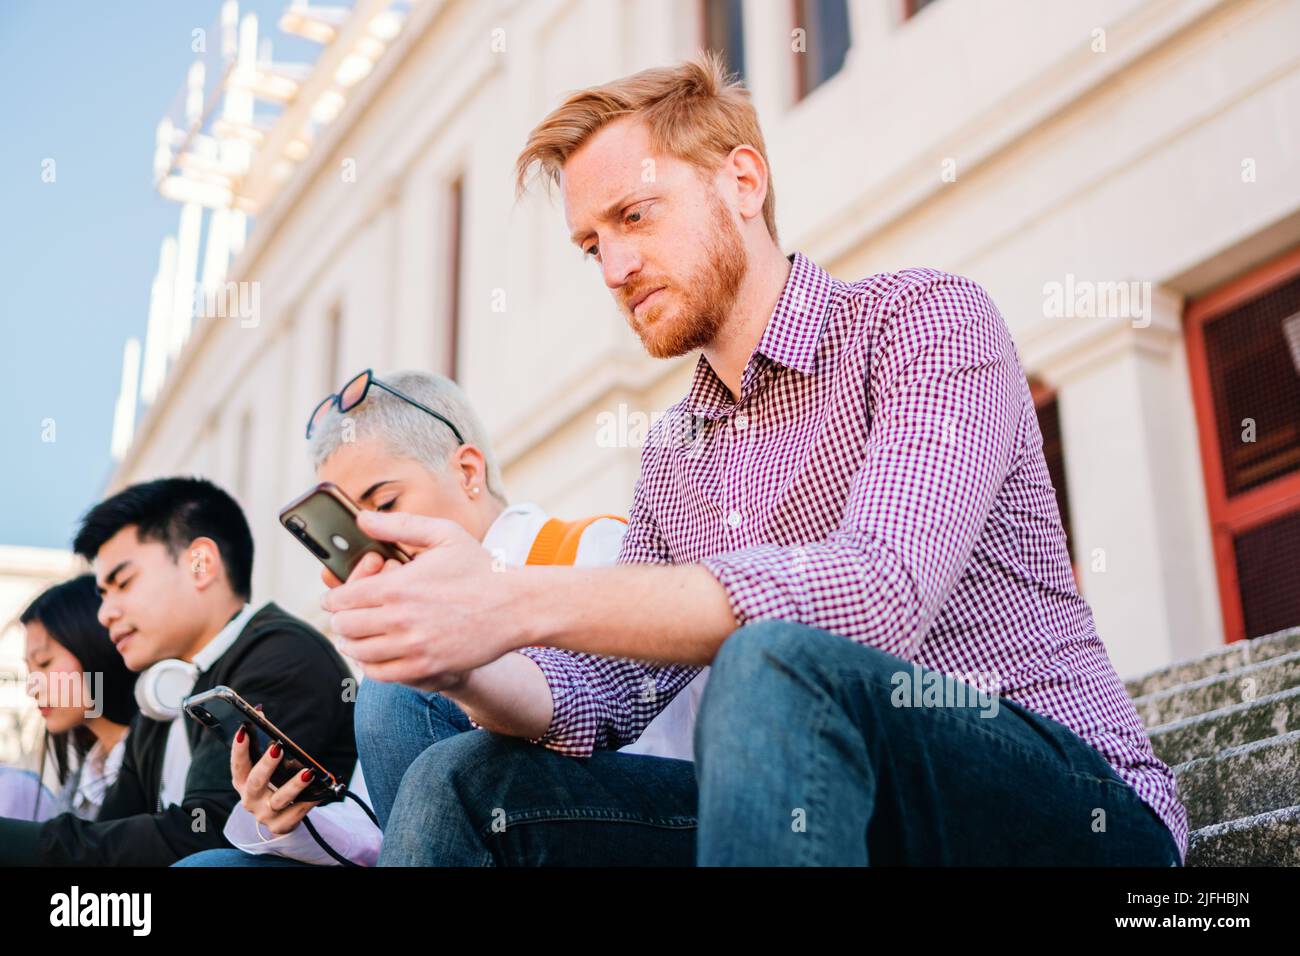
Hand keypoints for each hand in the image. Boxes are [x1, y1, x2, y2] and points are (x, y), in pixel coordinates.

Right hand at [230, 720, 319, 835]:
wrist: (279, 817)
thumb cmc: (272, 783)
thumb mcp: (265, 766)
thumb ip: (262, 741)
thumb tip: (259, 711)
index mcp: (242, 782)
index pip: (237, 765)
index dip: (238, 749)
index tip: (244, 730)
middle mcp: (249, 799)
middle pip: (255, 782)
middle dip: (266, 765)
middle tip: (278, 747)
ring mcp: (264, 814)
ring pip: (279, 799)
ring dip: (293, 786)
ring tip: (308, 773)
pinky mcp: (281, 825)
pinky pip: (297, 812)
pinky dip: (309, 801)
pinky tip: (321, 792)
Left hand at [321, 511, 526, 689]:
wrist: (515, 606)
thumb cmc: (480, 568)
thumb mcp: (443, 535)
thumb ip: (399, 526)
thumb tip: (361, 519)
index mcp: (399, 586)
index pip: (341, 599)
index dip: (335, 598)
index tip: (339, 598)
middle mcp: (401, 619)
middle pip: (344, 627)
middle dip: (341, 620)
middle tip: (348, 616)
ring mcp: (413, 647)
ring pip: (358, 652)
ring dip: (353, 643)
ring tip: (359, 635)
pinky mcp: (426, 667)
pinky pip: (380, 674)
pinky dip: (372, 665)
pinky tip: (378, 653)